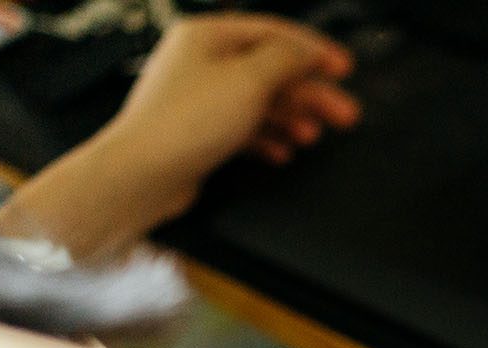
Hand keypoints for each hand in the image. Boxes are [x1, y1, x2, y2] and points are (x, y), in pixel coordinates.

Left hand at [103, 13, 360, 215]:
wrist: (142, 174)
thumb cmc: (186, 122)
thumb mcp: (249, 80)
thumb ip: (286, 60)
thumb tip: (306, 52)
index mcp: (208, 35)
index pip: (273, 33)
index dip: (313, 50)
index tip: (344, 67)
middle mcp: (201, 61)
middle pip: (270, 70)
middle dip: (309, 92)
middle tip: (345, 112)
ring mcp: (199, 97)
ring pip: (259, 101)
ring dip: (291, 118)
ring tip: (314, 137)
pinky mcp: (198, 131)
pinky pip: (243, 128)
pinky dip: (267, 138)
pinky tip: (283, 152)